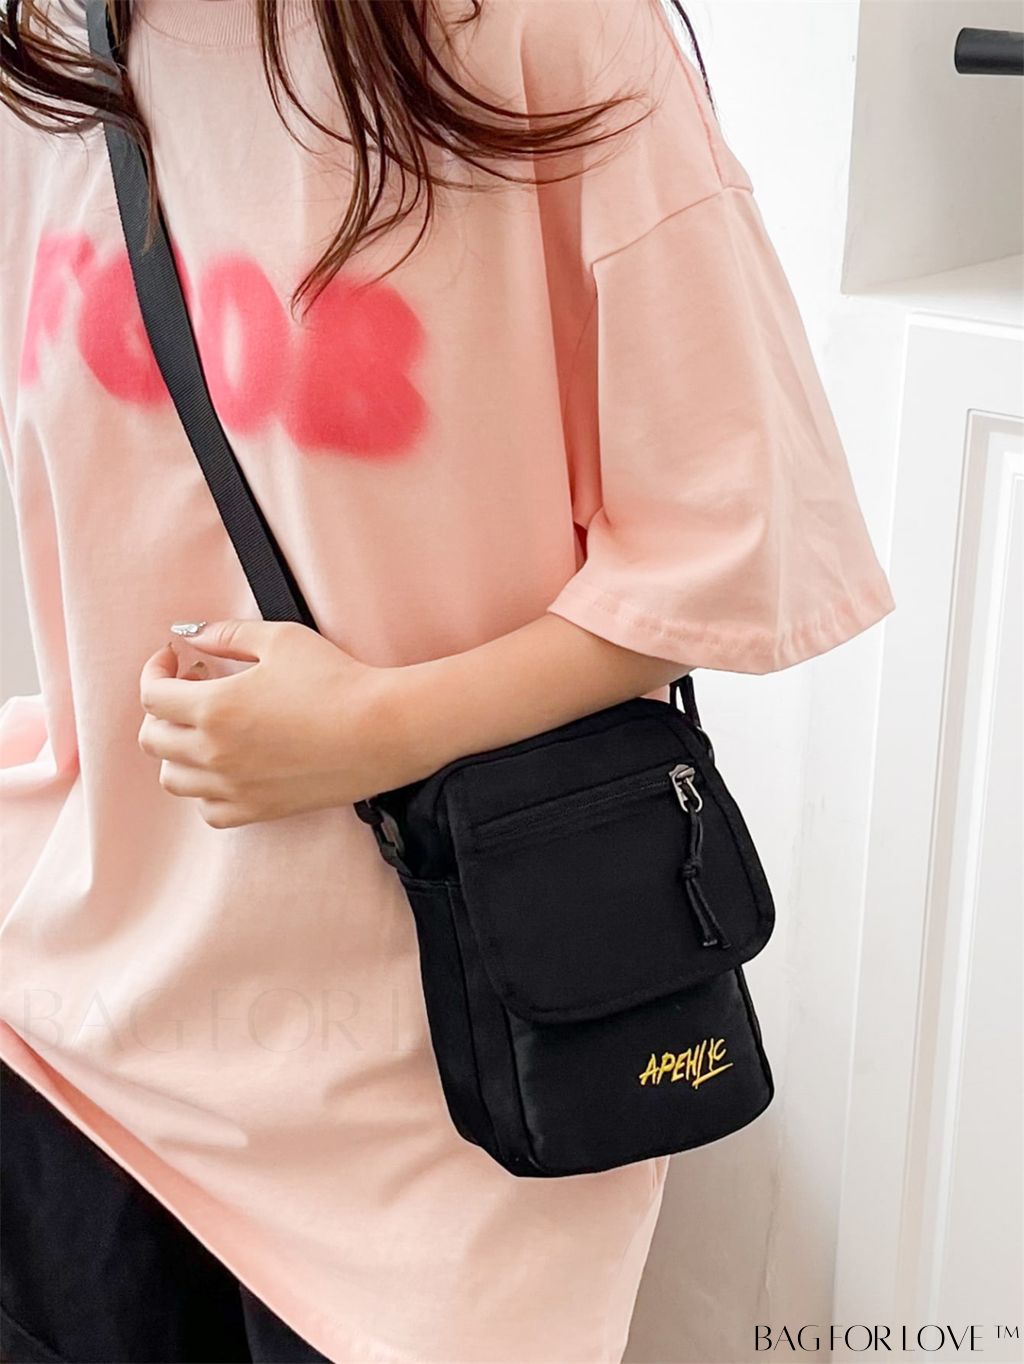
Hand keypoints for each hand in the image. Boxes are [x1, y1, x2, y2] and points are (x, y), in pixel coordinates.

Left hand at [137, 619, 402, 828]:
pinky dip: (205, 790)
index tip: (174, 660)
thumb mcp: (280, 640)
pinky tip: (225, 766)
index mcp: (214, 708)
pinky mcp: (259, 809)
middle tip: (194, 687)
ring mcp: (235, 787)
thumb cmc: (338, 681)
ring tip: (206, 729)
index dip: (156, 671)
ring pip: (172, 779)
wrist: (383, 730)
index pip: (152, 696)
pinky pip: (208, 810)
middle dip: (163, 708)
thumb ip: (226, 634)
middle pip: (153, 739)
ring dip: (177, 750)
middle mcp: (215, 754)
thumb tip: (190, 634)